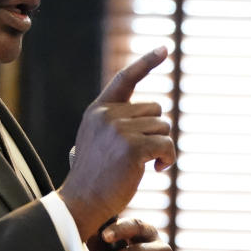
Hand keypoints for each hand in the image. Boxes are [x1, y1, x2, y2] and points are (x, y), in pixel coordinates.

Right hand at [58, 46, 175, 239]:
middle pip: (155, 109)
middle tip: (144, 155)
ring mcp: (119, 129)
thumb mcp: (97, 141)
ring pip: (163, 127)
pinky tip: (156, 171)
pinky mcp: (133, 147)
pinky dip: (167, 159)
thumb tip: (153, 113)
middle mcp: (107, 114)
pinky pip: (166, 145)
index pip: (125, 79)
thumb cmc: (93, 177)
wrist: (82, 202)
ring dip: (162, 147)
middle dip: (156, 132)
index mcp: (98, 110)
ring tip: (148, 165)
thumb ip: (116, 123)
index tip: (165, 48)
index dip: (146, 62)